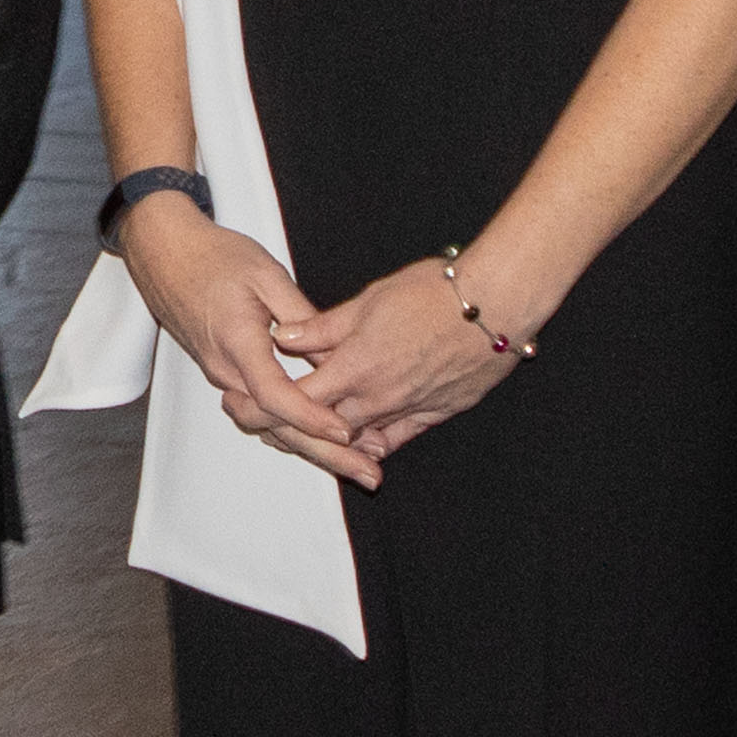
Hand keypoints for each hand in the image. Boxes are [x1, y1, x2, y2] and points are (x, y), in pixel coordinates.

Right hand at [113, 197, 382, 487]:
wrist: (163, 249)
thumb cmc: (210, 255)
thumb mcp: (265, 275)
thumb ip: (302, 318)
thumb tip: (334, 355)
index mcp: (236, 341)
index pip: (275, 395)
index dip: (312, 418)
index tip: (346, 431)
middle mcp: (225, 368)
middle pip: (275, 426)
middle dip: (325, 454)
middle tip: (367, 472)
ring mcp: (221, 374)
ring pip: (268, 424)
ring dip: (311, 446)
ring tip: (354, 460)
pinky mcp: (223, 372)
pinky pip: (259, 411)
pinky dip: (291, 428)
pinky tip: (318, 434)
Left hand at [272, 255, 529, 462]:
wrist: (496, 304)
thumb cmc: (433, 293)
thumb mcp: (367, 301)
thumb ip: (323, 326)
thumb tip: (284, 336)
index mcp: (355, 367)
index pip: (296, 401)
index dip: (263, 408)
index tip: (240, 407)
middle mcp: (380, 397)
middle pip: (324, 429)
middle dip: (289, 430)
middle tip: (263, 426)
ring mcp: (411, 408)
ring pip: (360, 438)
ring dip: (332, 440)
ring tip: (305, 435)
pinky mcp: (439, 411)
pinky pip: (400, 437)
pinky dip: (377, 442)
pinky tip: (363, 443)